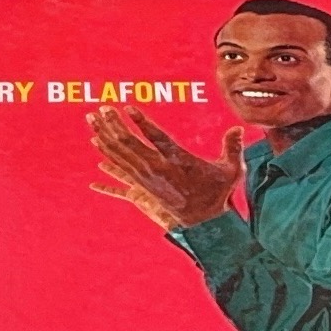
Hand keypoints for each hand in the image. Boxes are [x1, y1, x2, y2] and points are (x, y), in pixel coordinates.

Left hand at [88, 107, 246, 233]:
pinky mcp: (142, 187)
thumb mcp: (231, 171)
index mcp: (178, 161)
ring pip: (120, 155)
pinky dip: (108, 156)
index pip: (156, 137)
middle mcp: (158, 169)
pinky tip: (96, 147)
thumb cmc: (217, 193)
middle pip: (129, 144)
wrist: (204, 223)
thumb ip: (232, 147)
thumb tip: (239, 128)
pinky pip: (120, 168)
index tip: (127, 108)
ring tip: (92, 119)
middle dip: (113, 124)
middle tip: (100, 108)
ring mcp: (147, 179)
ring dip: (106, 135)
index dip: (141, 122)